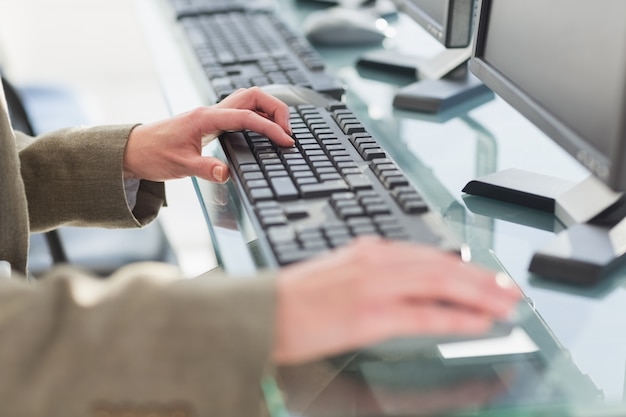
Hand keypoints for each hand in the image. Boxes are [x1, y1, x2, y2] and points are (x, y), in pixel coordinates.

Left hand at [123, 87, 293, 182]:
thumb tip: (226, 174)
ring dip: (268, 110)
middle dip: (276, 109)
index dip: (270, 128)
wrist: (132, 150)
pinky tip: (263, 131)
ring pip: (248, 99)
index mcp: (205, 118)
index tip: (286, 141)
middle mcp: (211, 111)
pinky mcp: (211, 121)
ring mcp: (211, 114)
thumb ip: (205, 169)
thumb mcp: (179, 166)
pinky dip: (258, 116)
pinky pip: (241, 110)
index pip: (247, 116)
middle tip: (288, 132)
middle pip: (253, 96)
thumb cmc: (152, 155)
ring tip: (281, 130)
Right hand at [273, 236, 520, 364]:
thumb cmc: (295, 299)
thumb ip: (375, 275)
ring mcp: (374, 287)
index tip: (485, 277)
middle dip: (482, 280)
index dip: (463, 266)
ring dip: (479, 296)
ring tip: (505, 306)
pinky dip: (457, 318)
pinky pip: (425, 315)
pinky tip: (478, 323)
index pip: (428, 256)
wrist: (261, 311)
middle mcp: (376, 262)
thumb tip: (409, 290)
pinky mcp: (370, 315)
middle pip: (443, 267)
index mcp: (369, 251)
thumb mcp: (340, 275)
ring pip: (441, 285)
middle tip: (510, 292)